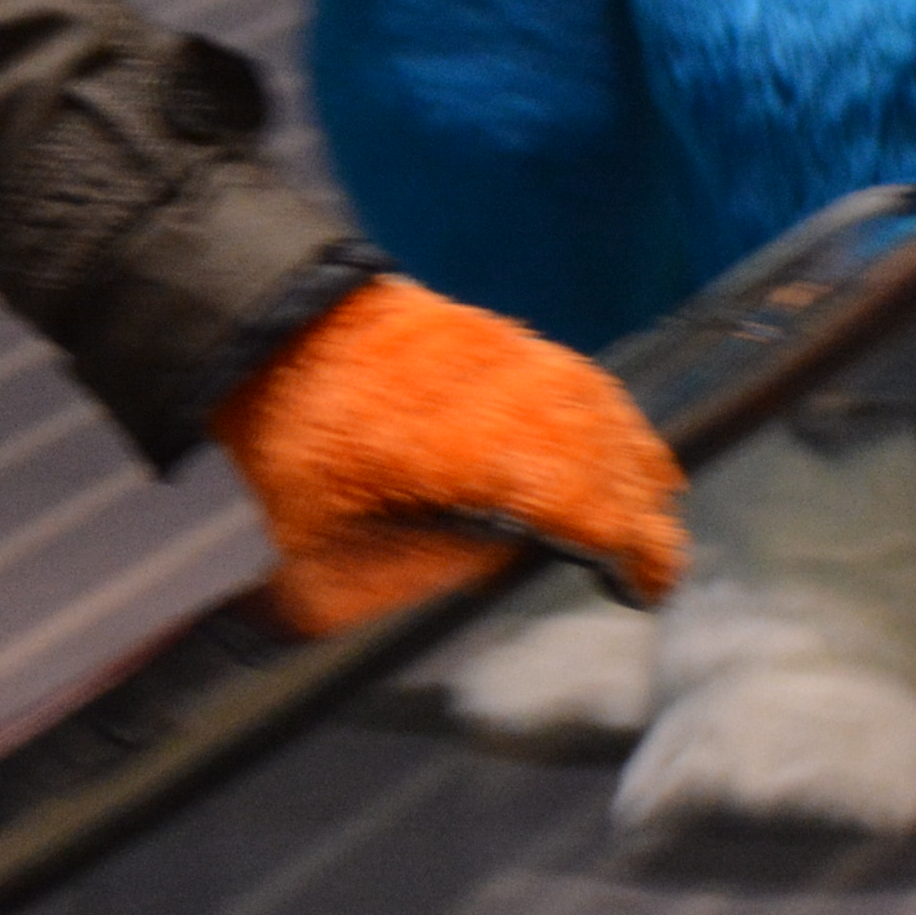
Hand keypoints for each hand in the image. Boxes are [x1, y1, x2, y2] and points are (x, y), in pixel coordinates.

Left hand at [212, 277, 685, 637]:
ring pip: (605, 416)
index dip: (637, 553)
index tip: (648, 590)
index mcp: (482, 458)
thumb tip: (487, 572)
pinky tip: (609, 440)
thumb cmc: (288, 442)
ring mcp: (512, 360)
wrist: (261, 325)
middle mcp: (516, 403)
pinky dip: (607, 416)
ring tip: (651, 508)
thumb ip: (412, 580)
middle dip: (645, 516)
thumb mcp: (324, 553)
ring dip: (634, 463)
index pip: (595, 510)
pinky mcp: (498, 335)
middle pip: (614, 462)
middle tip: (654, 564)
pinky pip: (579, 381)